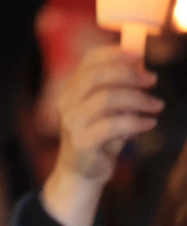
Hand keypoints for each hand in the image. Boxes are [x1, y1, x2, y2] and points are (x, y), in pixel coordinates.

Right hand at [41, 45, 160, 225]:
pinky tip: (149, 124)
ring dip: (138, 99)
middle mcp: (68, 102)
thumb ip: (119, 89)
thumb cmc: (100, 136)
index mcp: (72, 89)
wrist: (82, 171)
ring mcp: (73, 122)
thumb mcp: (108, 109)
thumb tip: (142, 68)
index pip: (88, 61)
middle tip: (153, 79)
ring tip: (157, 105)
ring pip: (106, 99)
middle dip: (129, 74)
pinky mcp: (82, 142)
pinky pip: (113, 125)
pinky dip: (137, 122)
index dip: (114, 53)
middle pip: (96, 76)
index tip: (140, 55)